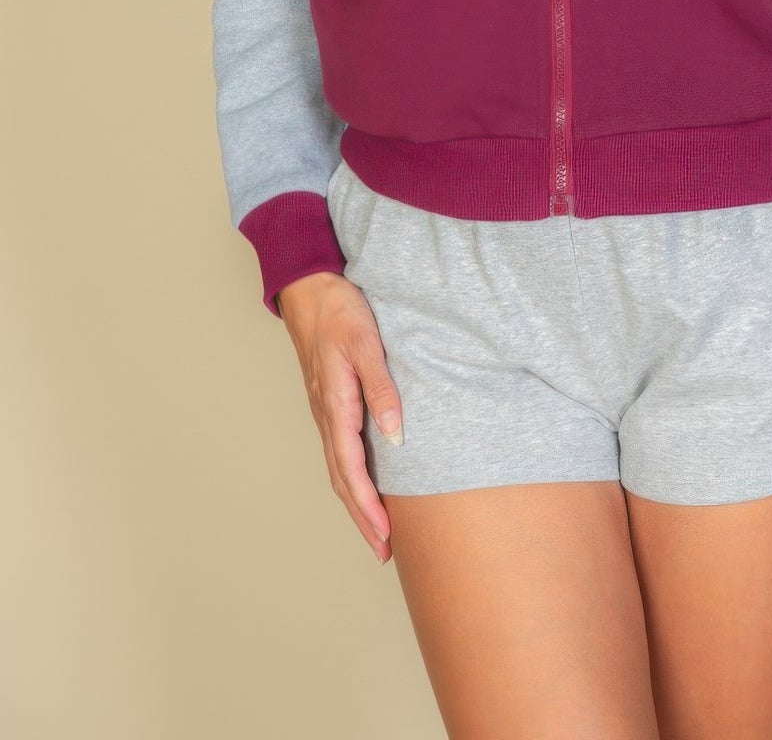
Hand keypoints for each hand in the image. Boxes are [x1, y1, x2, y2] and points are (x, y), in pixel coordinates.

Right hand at [276, 271, 405, 563]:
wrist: (310, 288)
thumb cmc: (340, 311)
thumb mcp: (366, 344)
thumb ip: (382, 388)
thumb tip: (396, 435)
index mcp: (335, 405)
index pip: (351, 470)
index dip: (368, 506)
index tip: (384, 536)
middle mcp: (326, 415)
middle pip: (342, 479)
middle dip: (361, 517)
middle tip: (383, 550)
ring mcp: (325, 410)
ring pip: (339, 467)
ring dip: (356, 501)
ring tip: (377, 529)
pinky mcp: (330, 401)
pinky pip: (339, 450)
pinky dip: (352, 476)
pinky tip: (365, 482)